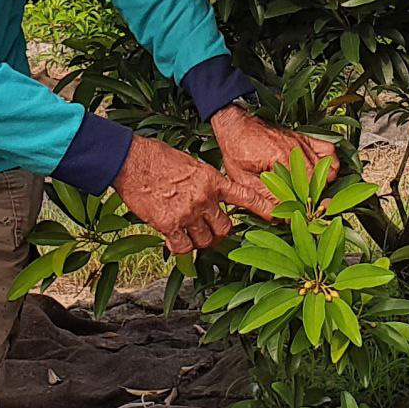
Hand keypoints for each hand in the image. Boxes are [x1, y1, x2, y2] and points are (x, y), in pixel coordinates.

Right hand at [111, 135, 274, 254]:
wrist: (131, 160)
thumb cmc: (157, 157)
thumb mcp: (191, 164)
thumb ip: (205, 182)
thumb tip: (209, 197)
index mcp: (212, 180)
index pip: (245, 197)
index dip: (263, 210)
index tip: (277, 218)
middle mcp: (204, 198)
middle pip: (225, 228)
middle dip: (219, 232)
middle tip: (209, 231)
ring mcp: (187, 213)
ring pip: (205, 240)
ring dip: (199, 241)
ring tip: (187, 233)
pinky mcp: (169, 225)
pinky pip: (183, 248)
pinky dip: (181, 249)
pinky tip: (174, 242)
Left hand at [211, 105, 338, 215]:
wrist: (236, 124)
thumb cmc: (237, 149)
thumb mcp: (242, 179)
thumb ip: (261, 198)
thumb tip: (278, 216)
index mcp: (280, 160)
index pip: (300, 192)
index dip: (296, 207)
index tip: (292, 215)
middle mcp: (296, 150)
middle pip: (316, 183)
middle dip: (309, 198)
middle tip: (299, 206)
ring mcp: (302, 144)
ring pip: (327, 170)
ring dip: (319, 184)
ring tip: (306, 192)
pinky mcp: (305, 139)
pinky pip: (329, 153)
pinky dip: (329, 165)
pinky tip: (317, 174)